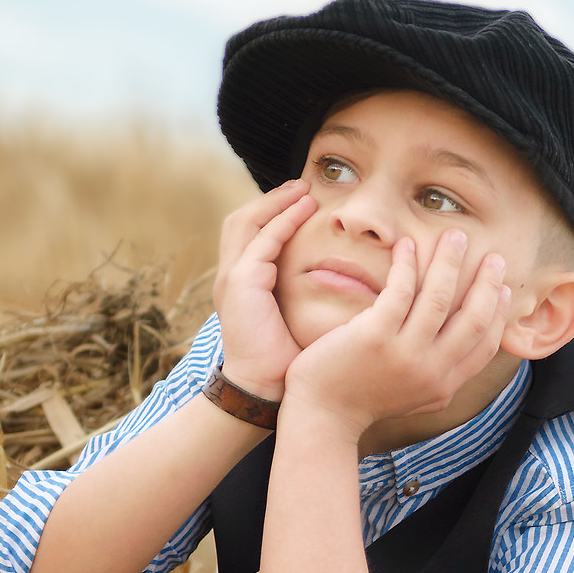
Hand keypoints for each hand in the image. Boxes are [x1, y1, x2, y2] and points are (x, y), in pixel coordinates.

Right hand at [212, 180, 315, 398]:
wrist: (263, 387)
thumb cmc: (285, 359)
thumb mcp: (293, 317)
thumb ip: (304, 293)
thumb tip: (342, 280)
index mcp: (241, 283)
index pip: (250, 234)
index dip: (272, 213)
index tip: (302, 199)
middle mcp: (231, 275)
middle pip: (241, 220)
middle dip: (271, 199)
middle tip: (301, 185)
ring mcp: (232, 277)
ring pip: (246, 221)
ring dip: (275, 202)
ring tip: (303, 190)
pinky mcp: (241, 282)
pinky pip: (262, 240)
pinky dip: (282, 220)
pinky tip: (303, 209)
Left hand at [281, 229, 511, 439]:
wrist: (322, 416)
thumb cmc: (362, 399)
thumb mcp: (413, 397)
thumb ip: (439, 379)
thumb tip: (465, 355)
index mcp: (444, 385)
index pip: (486, 345)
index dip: (497, 313)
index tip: (501, 287)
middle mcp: (431, 370)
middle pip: (473, 318)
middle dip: (486, 282)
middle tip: (491, 255)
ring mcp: (404, 353)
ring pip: (440, 297)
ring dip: (450, 261)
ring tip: (454, 235)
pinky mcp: (375, 336)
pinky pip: (402, 289)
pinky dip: (408, 263)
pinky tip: (408, 245)